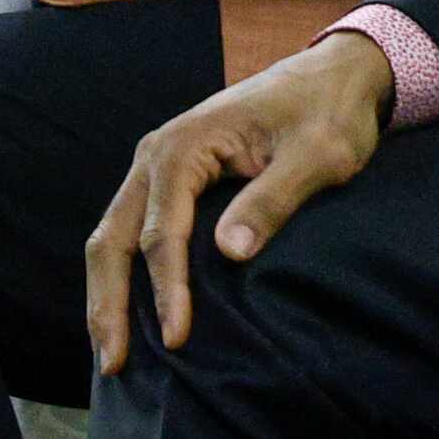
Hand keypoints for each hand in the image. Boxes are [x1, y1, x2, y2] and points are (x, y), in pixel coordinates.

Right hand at [84, 31, 394, 375]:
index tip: (178, 339)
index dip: (167, 289)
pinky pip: (132, 229)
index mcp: (187, 145)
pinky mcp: (168, 178)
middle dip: (109, 303)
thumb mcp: (318, 155)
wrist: (331, 74)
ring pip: (113, 235)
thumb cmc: (329, 113)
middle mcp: (157, 153)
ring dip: (107, 293)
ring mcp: (156, 164)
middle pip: (115, 236)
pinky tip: (130, 314)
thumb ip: (273, 199)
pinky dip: (123, 273)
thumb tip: (231, 252)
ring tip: (113, 353)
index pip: (163, 231)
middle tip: (115, 364)